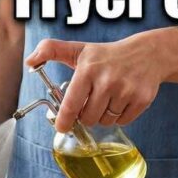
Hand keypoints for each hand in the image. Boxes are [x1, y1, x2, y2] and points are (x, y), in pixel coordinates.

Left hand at [25, 36, 166, 132]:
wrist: (147, 53)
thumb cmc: (107, 55)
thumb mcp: (79, 49)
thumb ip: (50, 50)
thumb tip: (29, 62)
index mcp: (88, 69)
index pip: (71, 104)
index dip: (64, 121)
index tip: (62, 127)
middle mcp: (107, 80)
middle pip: (88, 118)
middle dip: (86, 115)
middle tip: (91, 101)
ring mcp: (126, 90)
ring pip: (105, 121)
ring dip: (103, 115)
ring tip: (108, 97)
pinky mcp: (142, 99)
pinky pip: (122, 122)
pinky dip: (119, 116)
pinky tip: (121, 100)